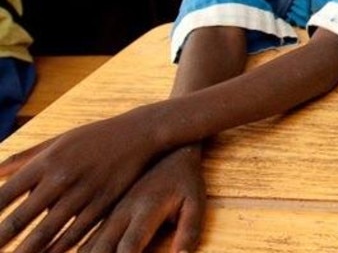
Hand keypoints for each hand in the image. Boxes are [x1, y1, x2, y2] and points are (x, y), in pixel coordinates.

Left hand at [0, 114, 160, 251]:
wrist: (140, 133)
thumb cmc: (94, 137)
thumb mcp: (59, 141)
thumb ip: (25, 158)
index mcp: (46, 161)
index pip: (6, 194)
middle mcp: (60, 178)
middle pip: (21, 218)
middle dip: (0, 240)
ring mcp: (82, 192)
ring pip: (46, 232)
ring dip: (26, 252)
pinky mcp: (101, 204)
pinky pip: (74, 234)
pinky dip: (58, 250)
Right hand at [79, 146, 204, 252]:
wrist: (166, 150)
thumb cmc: (184, 180)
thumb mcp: (196, 201)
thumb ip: (190, 230)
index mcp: (145, 209)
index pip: (129, 246)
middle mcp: (121, 214)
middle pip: (99, 250)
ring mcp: (109, 215)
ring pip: (85, 247)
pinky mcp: (103, 216)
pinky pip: (84, 241)